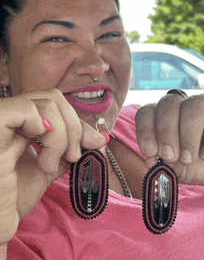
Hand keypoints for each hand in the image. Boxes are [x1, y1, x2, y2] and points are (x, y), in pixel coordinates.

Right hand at [0, 88, 104, 244]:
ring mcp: (0, 122)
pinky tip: (41, 147)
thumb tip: (99, 139)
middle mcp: (10, 118)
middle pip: (53, 98)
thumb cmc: (11, 200)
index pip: (56, 105)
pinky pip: (21, 109)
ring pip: (45, 103)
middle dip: (74, 127)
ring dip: (61, 134)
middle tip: (73, 156)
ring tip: (50, 164)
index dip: (78, 123)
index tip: (92, 145)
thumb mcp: (47, 169)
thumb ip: (68, 150)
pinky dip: (43, 124)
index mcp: (20, 125)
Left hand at [135, 93, 203, 185]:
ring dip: (188, 134)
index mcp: (162, 117)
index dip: (145, 130)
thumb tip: (150, 160)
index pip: (147, 112)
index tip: (149, 152)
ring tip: (188, 159)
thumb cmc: (194, 167)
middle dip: (166, 131)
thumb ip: (162, 164)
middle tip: (169, 156)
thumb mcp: (175, 169)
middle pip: (169, 103)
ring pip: (194, 105)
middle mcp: (182, 106)